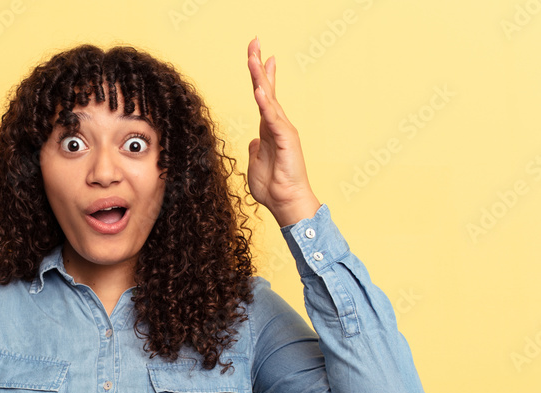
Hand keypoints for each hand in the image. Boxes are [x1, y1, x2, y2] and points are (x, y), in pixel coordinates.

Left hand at [246, 37, 320, 225]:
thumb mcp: (256, 164)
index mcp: (269, 129)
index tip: (257, 56)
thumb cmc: (273, 187)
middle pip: (266, 89)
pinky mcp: (286, 141)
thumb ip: (256, 150)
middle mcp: (277, 125)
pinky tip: (259, 91)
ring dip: (260, 78)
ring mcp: (283, 131)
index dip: (260, 76)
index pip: (264, 97)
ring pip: (269, 99)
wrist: (286, 203)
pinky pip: (273, 119)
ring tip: (254, 58)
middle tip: (254, 42)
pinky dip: (266, 105)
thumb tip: (254, 141)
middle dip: (259, 65)